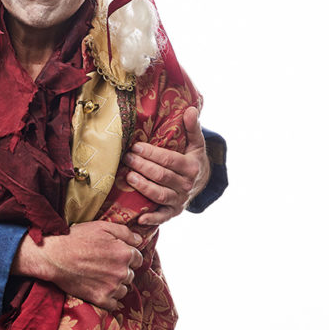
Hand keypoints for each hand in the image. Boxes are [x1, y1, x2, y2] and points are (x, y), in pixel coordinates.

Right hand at [11, 222, 144, 310]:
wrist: (53, 256)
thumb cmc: (76, 238)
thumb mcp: (101, 226)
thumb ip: (125, 232)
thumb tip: (139, 240)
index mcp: (125, 253)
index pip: (138, 259)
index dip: (126, 256)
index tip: (114, 255)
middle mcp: (122, 271)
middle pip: (130, 274)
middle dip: (121, 270)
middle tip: (103, 265)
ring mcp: (112, 287)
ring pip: (123, 289)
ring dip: (116, 284)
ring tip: (99, 276)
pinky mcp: (100, 299)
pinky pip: (113, 303)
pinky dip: (108, 298)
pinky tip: (98, 289)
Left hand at [123, 106, 210, 225]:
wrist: (201, 182)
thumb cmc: (192, 158)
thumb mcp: (196, 143)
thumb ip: (192, 127)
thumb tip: (191, 110)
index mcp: (191, 167)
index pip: (169, 160)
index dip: (151, 153)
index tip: (135, 147)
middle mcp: (186, 185)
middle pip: (161, 176)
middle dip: (142, 166)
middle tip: (126, 158)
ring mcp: (179, 200)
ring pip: (160, 195)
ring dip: (143, 186)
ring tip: (128, 177)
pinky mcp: (173, 212)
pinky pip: (162, 217)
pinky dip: (152, 219)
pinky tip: (139, 218)